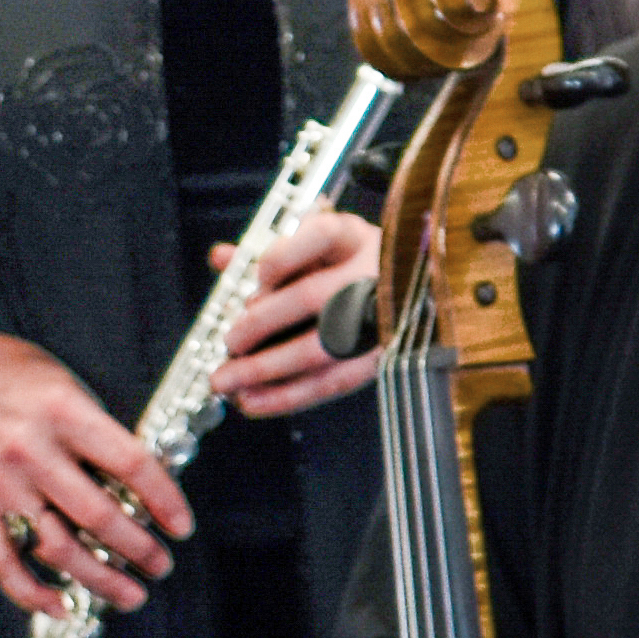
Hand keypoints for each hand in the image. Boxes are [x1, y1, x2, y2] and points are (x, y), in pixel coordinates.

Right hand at [0, 329, 187, 618]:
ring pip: (56, 547)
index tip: (182, 527)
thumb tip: (145, 484)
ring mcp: (1, 483)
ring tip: (131, 594)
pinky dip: (30, 592)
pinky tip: (60, 606)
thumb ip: (101, 431)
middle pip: (98, 516)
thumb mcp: (69, 384)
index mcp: (64, 413)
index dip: (164, 500)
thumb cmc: (14, 376)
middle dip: (140, 549)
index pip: (130, 464)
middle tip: (162, 565)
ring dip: (99, 579)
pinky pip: (2, 560)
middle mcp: (32, 451)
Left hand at [215, 204, 383, 419]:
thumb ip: (272, 252)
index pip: (316, 237)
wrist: (416, 290)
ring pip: (318, 349)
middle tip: (228, 342)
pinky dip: (287, 396)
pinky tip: (254, 401)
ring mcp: (381, 319)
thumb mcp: (321, 246)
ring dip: (264, 369)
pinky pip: (331, 382)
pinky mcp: (381, 357)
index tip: (252, 283)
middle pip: (310, 297)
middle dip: (258, 325)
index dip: (278, 260)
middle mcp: (371, 274)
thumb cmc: (355, 265)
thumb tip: (222, 258)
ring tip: (227, 380)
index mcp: (353, 238)